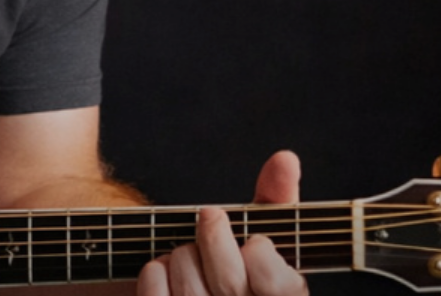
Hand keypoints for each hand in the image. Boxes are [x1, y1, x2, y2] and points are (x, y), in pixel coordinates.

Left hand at [137, 151, 310, 295]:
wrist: (202, 294)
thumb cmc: (237, 263)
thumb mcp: (262, 231)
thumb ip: (275, 198)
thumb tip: (285, 159)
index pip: (276, 285)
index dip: (260, 254)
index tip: (254, 241)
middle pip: (229, 284)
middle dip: (215, 239)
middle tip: (210, 217)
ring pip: (190, 288)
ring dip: (184, 255)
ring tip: (191, 252)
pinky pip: (156, 293)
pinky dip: (156, 272)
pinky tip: (166, 270)